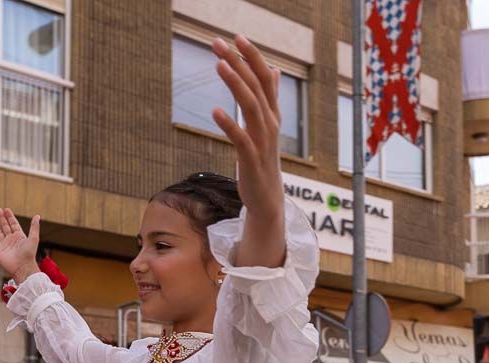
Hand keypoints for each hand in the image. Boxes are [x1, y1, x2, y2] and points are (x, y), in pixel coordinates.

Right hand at [0, 208, 40, 283]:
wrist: (22, 267)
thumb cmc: (29, 254)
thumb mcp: (33, 238)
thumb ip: (34, 227)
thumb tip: (37, 216)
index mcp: (20, 237)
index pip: (14, 224)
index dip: (10, 217)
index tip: (6, 209)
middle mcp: (12, 240)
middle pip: (6, 227)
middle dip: (2, 218)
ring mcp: (4, 246)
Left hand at [211, 36, 284, 267]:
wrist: (267, 199)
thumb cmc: (263, 161)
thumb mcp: (268, 126)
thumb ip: (270, 97)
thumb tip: (273, 70)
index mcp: (272, 115)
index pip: (265, 78)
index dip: (252, 56)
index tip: (237, 36)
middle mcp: (270, 124)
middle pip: (256, 86)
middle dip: (238, 62)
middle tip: (218, 42)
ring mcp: (262, 142)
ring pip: (251, 107)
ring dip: (235, 84)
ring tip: (219, 64)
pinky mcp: (251, 161)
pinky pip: (241, 139)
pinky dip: (229, 124)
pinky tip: (215, 111)